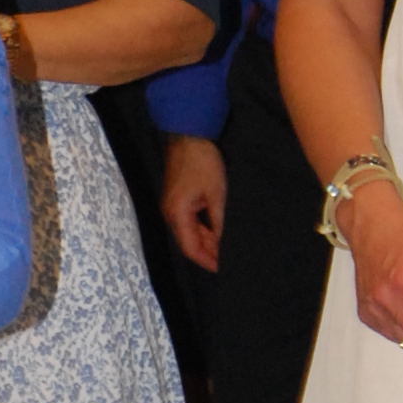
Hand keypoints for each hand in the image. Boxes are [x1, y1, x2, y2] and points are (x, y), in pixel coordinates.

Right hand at [161, 136, 226, 272]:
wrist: (189, 134)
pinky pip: (191, 220)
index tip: (226, 269)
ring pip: (190, 231)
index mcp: (177, 214)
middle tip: (233, 257)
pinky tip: (219, 228)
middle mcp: (170, 213)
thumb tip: (225, 244)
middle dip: (209, 251)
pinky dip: (204, 227)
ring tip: (229, 245)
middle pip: (189, 242)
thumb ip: (219, 222)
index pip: (191, 249)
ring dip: (208, 239)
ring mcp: (173, 205)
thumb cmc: (202, 162)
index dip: (208, 261)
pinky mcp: (178, 197)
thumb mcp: (217, 194)